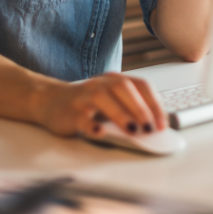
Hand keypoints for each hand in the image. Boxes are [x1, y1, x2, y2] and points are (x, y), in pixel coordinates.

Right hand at [36, 72, 167, 139]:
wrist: (50, 101)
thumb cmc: (86, 103)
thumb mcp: (110, 101)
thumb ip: (129, 109)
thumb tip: (153, 127)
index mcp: (114, 80)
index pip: (140, 85)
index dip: (154, 103)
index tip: (162, 123)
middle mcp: (100, 84)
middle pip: (123, 88)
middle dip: (140, 108)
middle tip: (150, 127)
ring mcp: (83, 96)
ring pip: (102, 98)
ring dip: (120, 114)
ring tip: (133, 130)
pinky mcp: (69, 112)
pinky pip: (81, 117)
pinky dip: (91, 125)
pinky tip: (100, 133)